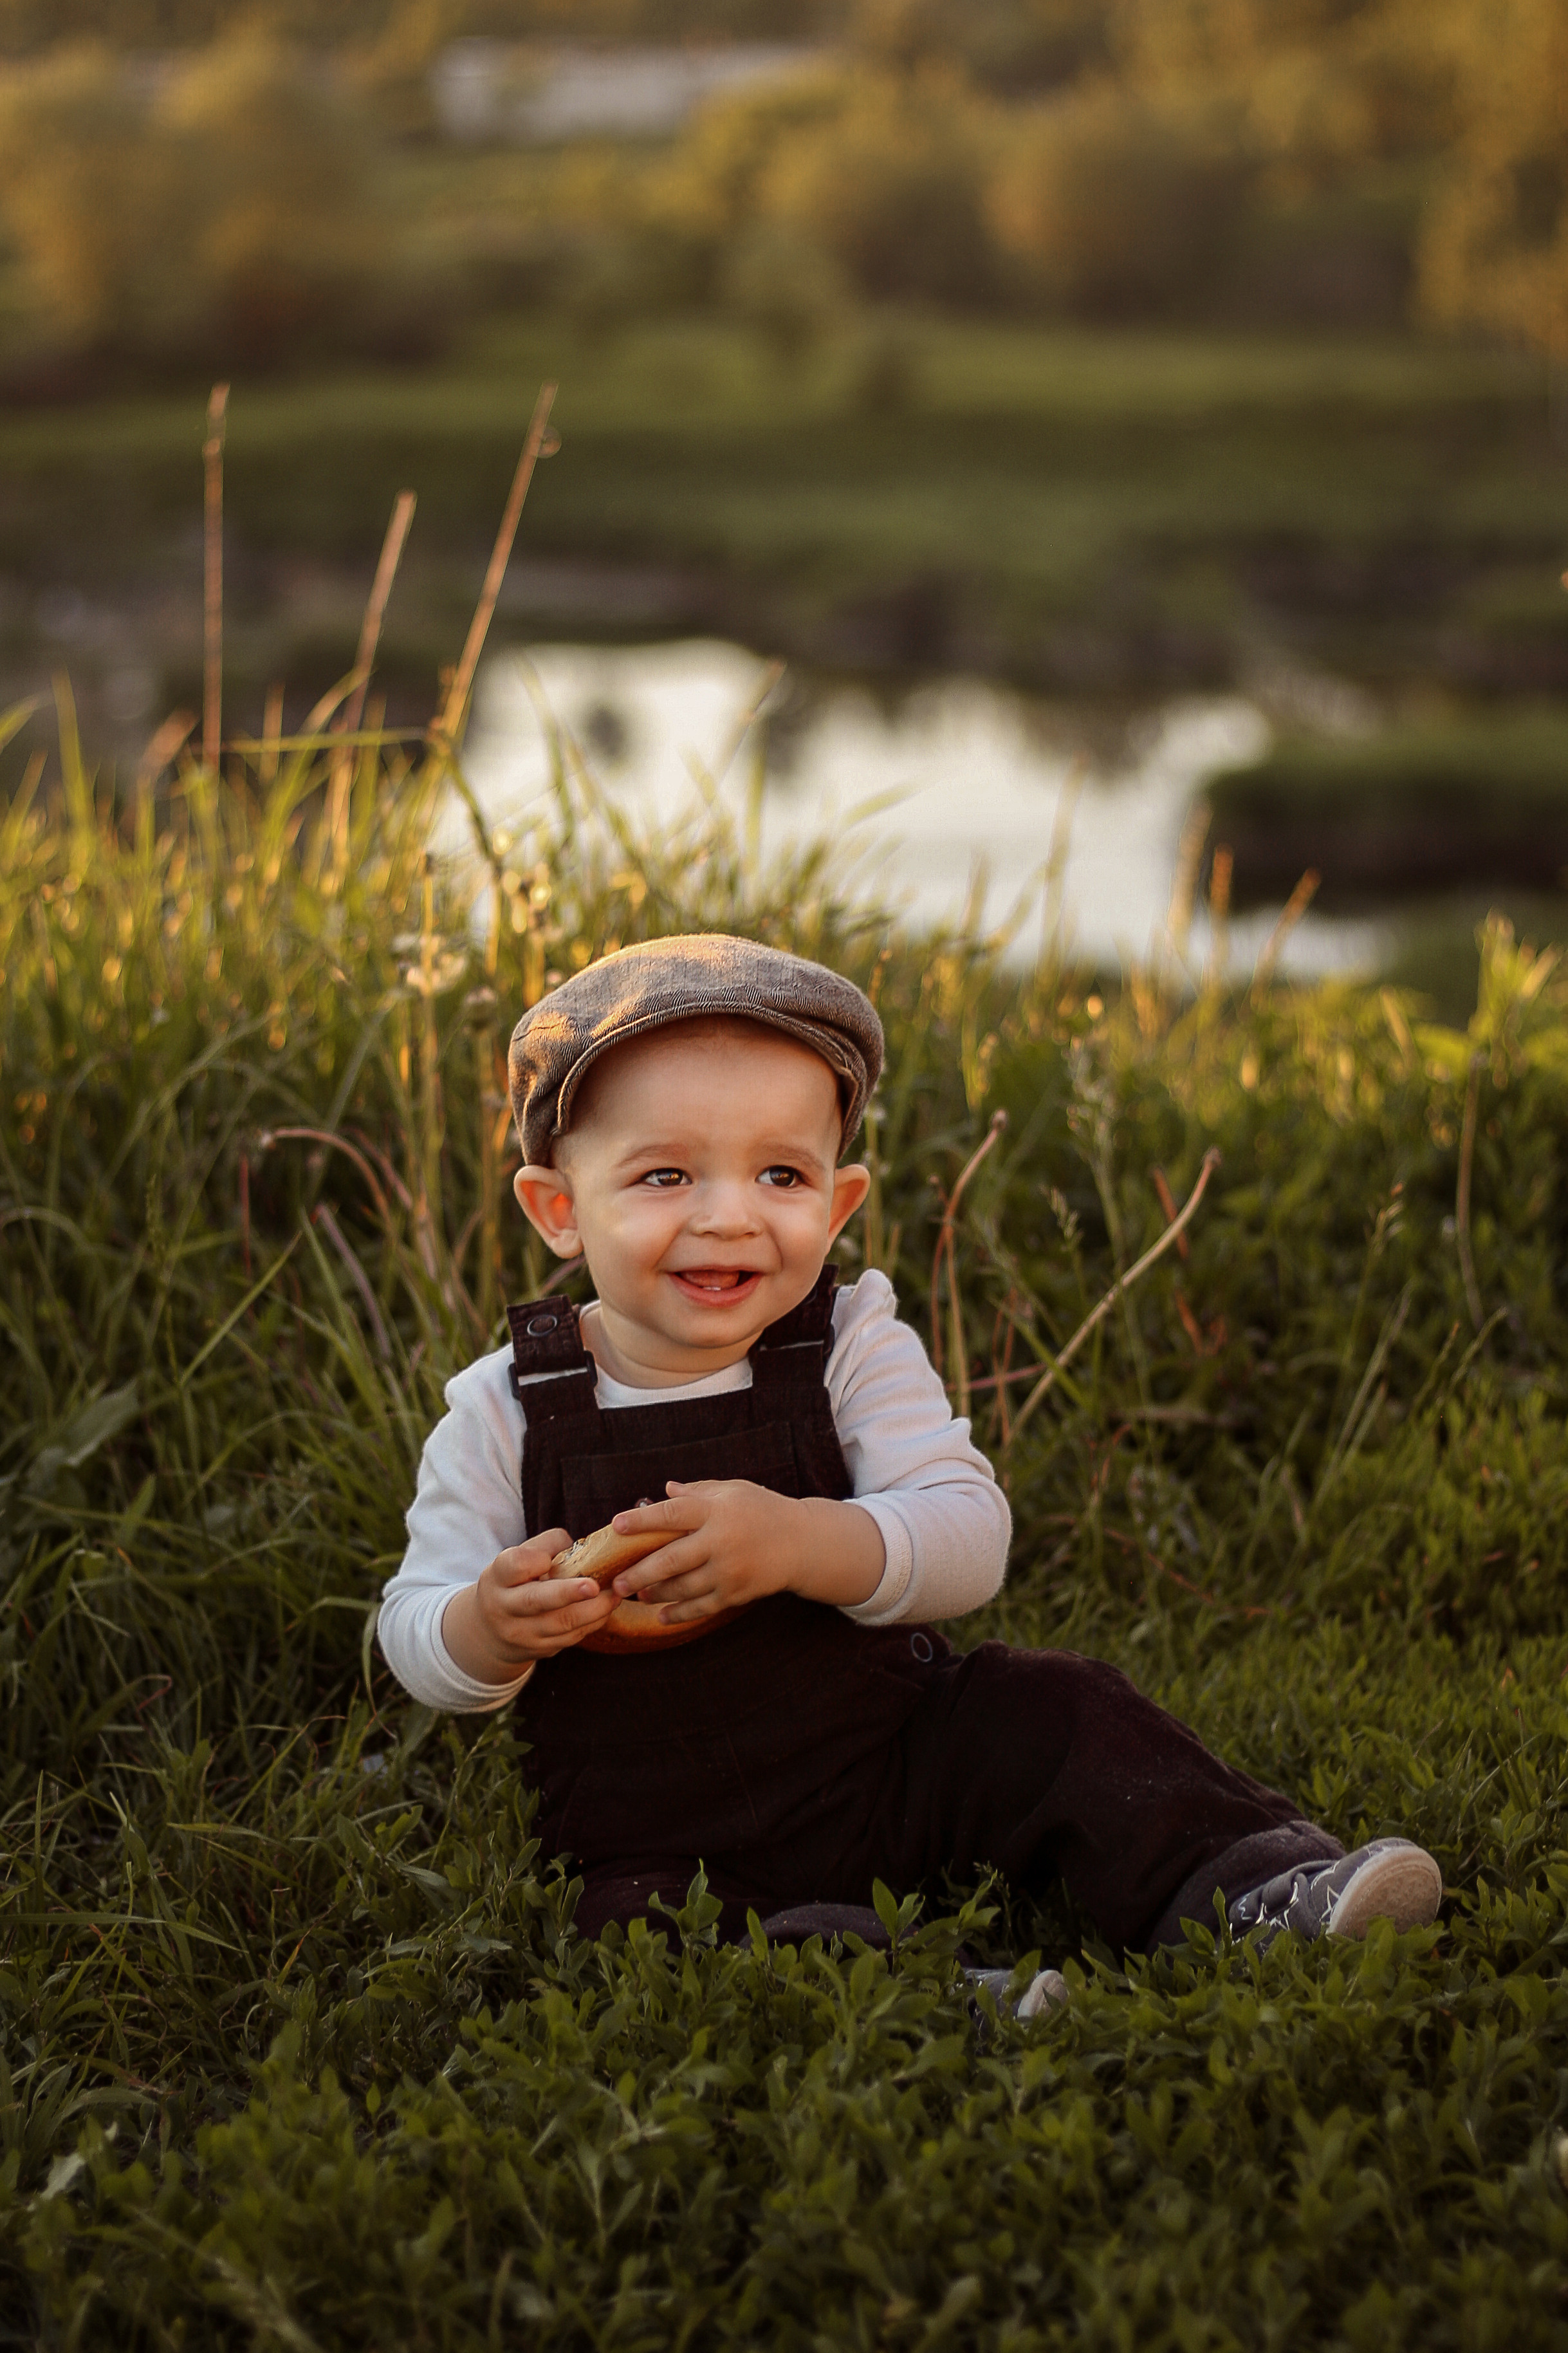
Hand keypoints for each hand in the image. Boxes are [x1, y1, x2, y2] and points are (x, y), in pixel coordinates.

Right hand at [441, 1526, 618, 1682]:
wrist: (492, 1632)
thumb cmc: (514, 1582)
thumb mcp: (516, 1559)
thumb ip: (546, 1546)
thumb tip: (584, 1547)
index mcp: (498, 1577)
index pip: (515, 1565)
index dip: (534, 1560)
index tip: (547, 1559)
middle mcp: (505, 1607)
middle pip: (536, 1601)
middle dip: (567, 1594)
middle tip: (593, 1586)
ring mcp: (523, 1633)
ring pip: (562, 1624)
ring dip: (593, 1609)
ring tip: (614, 1594)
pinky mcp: (541, 1650)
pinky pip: (572, 1637)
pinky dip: (593, 1622)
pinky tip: (607, 1608)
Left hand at [608, 1480, 884, 1623]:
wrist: (803, 1543)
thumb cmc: (763, 1510)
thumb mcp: (733, 1491)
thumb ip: (698, 1491)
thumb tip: (664, 1491)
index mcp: (717, 1510)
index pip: (672, 1513)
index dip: (642, 1520)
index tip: (617, 1525)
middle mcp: (721, 1541)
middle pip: (670, 1559)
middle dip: (639, 1573)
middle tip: (616, 1581)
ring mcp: (729, 1570)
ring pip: (682, 1587)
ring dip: (655, 1594)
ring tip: (637, 1594)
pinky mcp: (736, 1593)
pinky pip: (701, 1607)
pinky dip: (679, 1614)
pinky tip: (662, 1616)